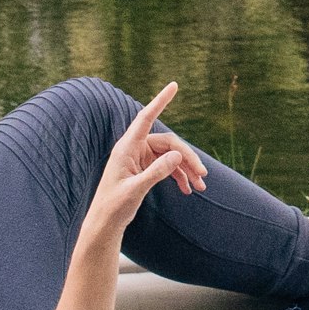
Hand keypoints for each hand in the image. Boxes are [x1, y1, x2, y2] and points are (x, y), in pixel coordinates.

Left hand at [79, 83, 206, 256]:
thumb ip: (156, 172)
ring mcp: (141, 159)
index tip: (174, 85)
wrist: (105, 223)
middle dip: (187, 158)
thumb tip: (178, 155)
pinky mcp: (145, 169)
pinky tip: (188, 190)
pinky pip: (167, 166)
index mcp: (127, 147)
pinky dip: (179, 176)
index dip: (160, 101)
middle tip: (203, 176)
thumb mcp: (136, 190)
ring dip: (187, 169)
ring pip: (171, 156)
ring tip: (201, 186)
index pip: (146, 117)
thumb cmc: (114, 206)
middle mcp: (135, 149)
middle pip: (168, 143)